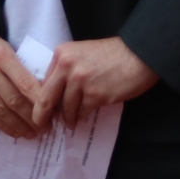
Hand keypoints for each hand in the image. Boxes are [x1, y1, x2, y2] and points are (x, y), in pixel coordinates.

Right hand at [0, 23, 44, 138]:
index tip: (52, 115)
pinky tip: (13, 131)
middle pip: (13, 100)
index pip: (26, 84)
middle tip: (45, 128)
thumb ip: (20, 69)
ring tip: (31, 133)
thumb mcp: (6, 48)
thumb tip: (42, 97)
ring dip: (18, 125)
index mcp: (1, 55)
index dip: (41, 103)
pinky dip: (1, 125)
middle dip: (32, 118)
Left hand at [33, 37, 158, 129]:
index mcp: (61, 54)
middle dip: (41, 115)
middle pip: (46, 98)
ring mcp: (81, 81)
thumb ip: (66, 68)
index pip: (43, 81)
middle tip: (41, 125)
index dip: (40, 98)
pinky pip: (83, 111)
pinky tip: (82, 118)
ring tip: (70, 123)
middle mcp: (67, 66)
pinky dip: (82, 116)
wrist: (139, 54)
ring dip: (67, 118)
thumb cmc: (112, 54)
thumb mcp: (81, 53)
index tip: (40, 109)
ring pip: (66, 107)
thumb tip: (55, 92)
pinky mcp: (96, 94)